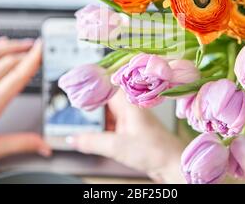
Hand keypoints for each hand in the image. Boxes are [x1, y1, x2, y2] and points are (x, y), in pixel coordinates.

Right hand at [69, 91, 185, 182]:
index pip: (108, 83)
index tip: (78, 82)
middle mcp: (131, 106)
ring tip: (80, 111)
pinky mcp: (131, 129)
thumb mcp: (117, 146)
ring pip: (109, 109)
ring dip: (97, 111)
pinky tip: (94, 127)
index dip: (93, 81)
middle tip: (74, 98)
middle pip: (106, 95)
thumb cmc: (155, 150)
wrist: (171, 164)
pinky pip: (113, 120)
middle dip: (91, 97)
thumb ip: (92, 142)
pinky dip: (103, 122)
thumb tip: (73, 139)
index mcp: (129, 102)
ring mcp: (131, 117)